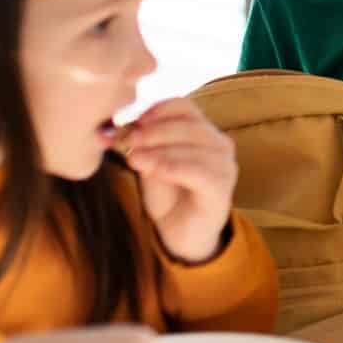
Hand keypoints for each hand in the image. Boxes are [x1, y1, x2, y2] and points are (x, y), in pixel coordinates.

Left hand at [118, 98, 237, 264]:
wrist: (181, 235)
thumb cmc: (168, 196)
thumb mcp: (150, 165)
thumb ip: (141, 146)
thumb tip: (117, 129)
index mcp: (203, 132)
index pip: (184, 106)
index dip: (157, 110)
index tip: (132, 122)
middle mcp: (219, 144)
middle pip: (189, 123)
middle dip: (154, 130)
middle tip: (128, 140)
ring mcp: (224, 166)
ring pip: (195, 144)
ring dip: (160, 148)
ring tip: (134, 158)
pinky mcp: (221, 189)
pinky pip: (199, 171)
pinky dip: (173, 166)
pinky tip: (152, 170)